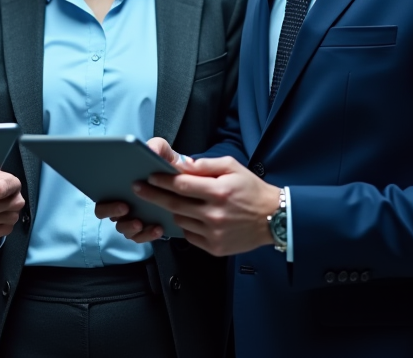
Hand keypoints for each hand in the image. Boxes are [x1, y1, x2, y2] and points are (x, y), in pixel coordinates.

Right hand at [94, 137, 179, 243]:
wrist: (183, 179)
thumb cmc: (165, 164)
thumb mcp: (163, 151)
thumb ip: (156, 147)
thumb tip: (151, 150)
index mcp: (117, 186)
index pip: (100, 198)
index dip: (105, 202)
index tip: (119, 199)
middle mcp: (120, 204)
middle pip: (106, 214)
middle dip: (113, 212)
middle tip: (126, 207)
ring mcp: (131, 218)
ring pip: (123, 229)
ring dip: (130, 227)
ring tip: (142, 223)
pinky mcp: (145, 228)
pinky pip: (141, 237)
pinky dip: (148, 234)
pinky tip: (158, 228)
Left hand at [132, 155, 280, 256]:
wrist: (273, 218)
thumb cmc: (252, 190)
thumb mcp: (232, 167)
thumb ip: (206, 165)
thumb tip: (182, 164)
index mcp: (219, 192)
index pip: (182, 185)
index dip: (162, 180)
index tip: (149, 176)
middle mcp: (215, 214)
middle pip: (174, 204)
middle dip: (153, 195)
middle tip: (139, 188)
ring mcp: (214, 233)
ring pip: (180, 220)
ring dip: (172, 210)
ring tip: (171, 202)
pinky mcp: (215, 248)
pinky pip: (189, 235)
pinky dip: (186, 225)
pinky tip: (190, 217)